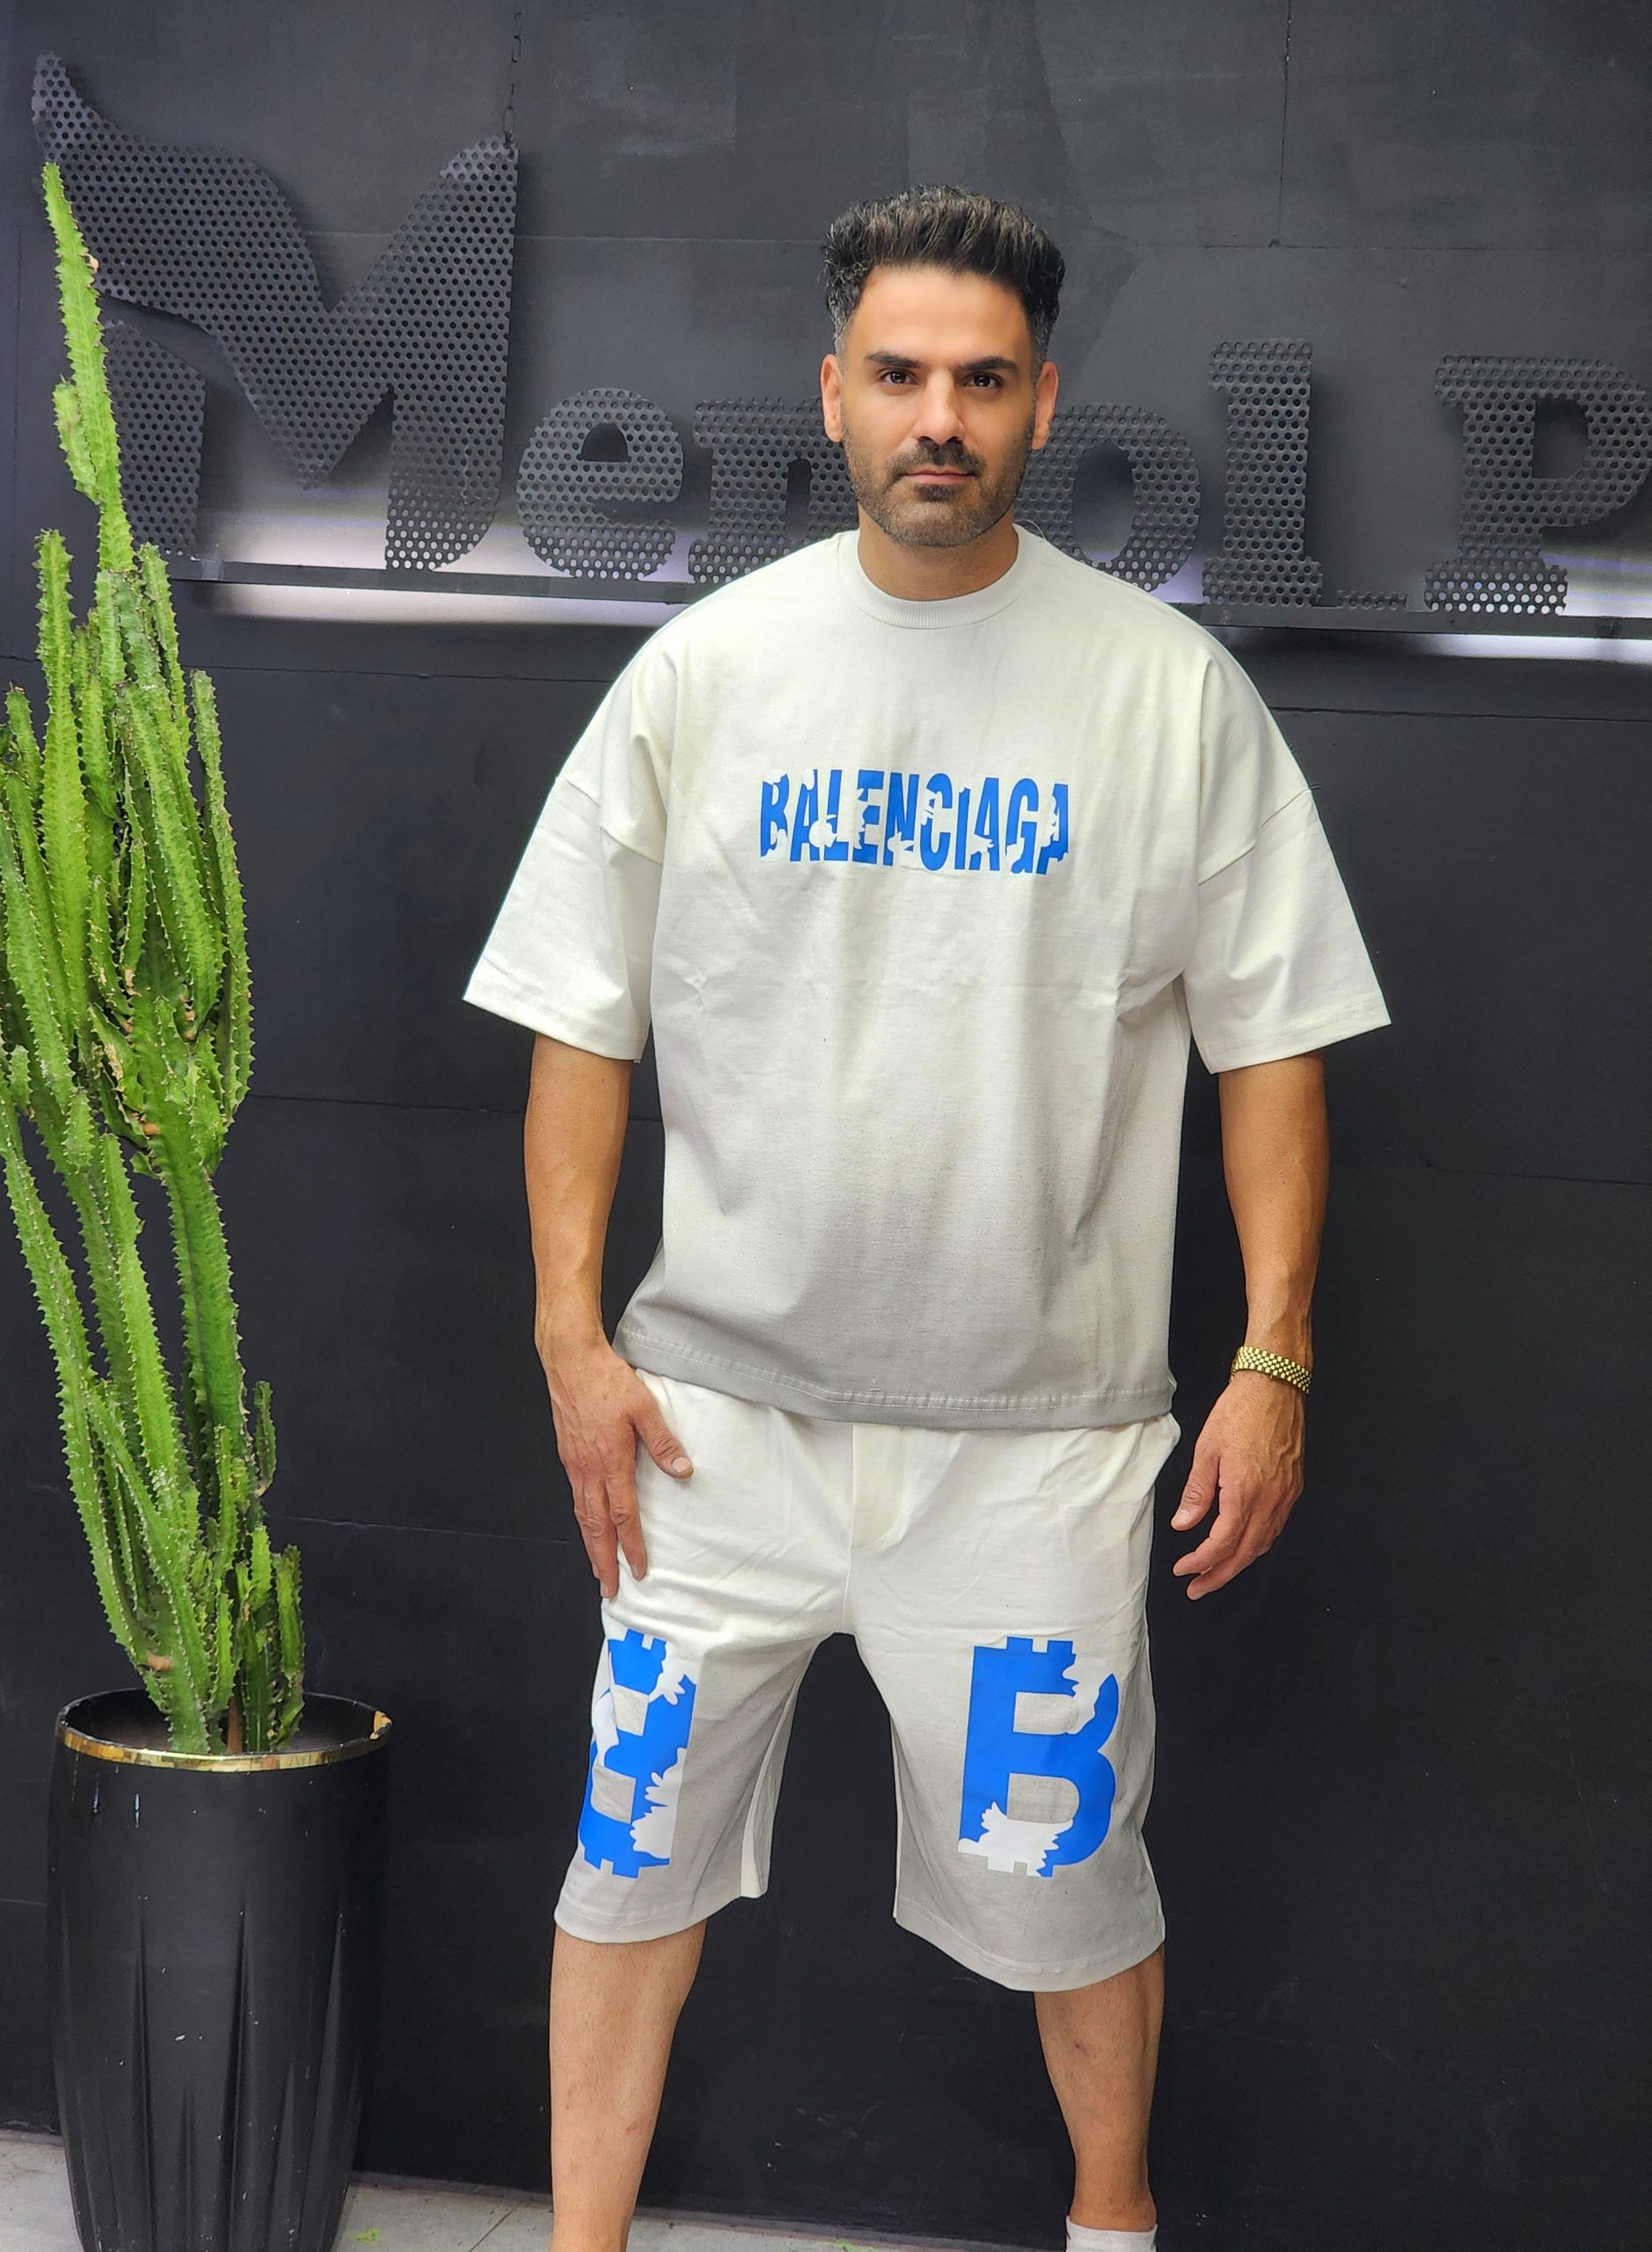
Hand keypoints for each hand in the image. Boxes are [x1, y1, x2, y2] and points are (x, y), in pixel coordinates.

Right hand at [541, 1337, 693, 1599]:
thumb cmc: (608, 1381)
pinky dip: (582, 1519)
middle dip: (603, 1560)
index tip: (638, 1570)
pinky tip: (587, 1524)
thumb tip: (683, 1471)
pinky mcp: (567, 1454)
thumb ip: (663, 1442)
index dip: (632, 1545)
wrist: (570, 1361)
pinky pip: (575, 1496)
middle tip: (609, 1588)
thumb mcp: (645, 1408)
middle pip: (596, 1526)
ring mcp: (574, 1463)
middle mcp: (588, 1469)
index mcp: (611, 1462)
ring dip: (590, 1544)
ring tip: (597, 1566)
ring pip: (582, 1514)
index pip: (623, 1515)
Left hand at [1169, 1372, 1304, 1599]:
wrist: (1276, 1385)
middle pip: (1245, 1553)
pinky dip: (1256, 1544)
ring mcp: (1286, 1495)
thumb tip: (1184, 1525)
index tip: (1182, 1570)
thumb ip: (1197, 1492)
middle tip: (1196, 1589)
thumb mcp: (1207, 1450)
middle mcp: (1271, 1500)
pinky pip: (1275, 1527)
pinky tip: (1242, 1547)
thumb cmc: (1238, 1412)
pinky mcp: (1294, 1487)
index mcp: (1245, 1491)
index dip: (1201, 1561)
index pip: (1223, 1542)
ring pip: (1263, 1543)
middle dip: (1219, 1575)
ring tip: (1215, 1574)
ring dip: (1239, 1564)